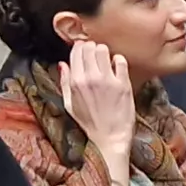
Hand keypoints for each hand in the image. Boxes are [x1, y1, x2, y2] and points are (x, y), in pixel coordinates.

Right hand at [60, 39, 134, 169]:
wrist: (110, 138)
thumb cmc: (89, 123)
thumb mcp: (70, 104)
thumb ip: (64, 82)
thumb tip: (62, 64)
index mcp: (75, 82)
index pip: (76, 52)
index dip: (80, 47)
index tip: (84, 49)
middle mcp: (90, 78)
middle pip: (89, 47)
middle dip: (92, 47)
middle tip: (95, 54)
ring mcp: (107, 80)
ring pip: (103, 50)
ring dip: (104, 52)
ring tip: (105, 60)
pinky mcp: (123, 84)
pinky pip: (120, 60)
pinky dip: (118, 60)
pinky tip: (116, 66)